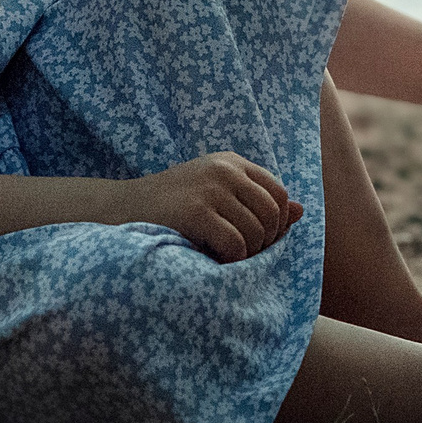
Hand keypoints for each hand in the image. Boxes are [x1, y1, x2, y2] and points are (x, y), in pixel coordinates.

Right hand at [125, 152, 302, 261]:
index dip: (276, 222)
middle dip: (263, 242)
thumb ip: (256, 202)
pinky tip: (213, 259)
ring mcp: (210, 188)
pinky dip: (231, 260)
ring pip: (256, 233)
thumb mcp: (217, 197)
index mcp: (231, 162)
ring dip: (245, 254)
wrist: (121, 209)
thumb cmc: (172, 209)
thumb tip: (300, 211)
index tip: (256, 239)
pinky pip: (236, 244)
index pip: (279, 193)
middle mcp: (224, 170)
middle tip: (240, 254)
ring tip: (223, 256)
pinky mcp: (196, 211)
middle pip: (272, 214)